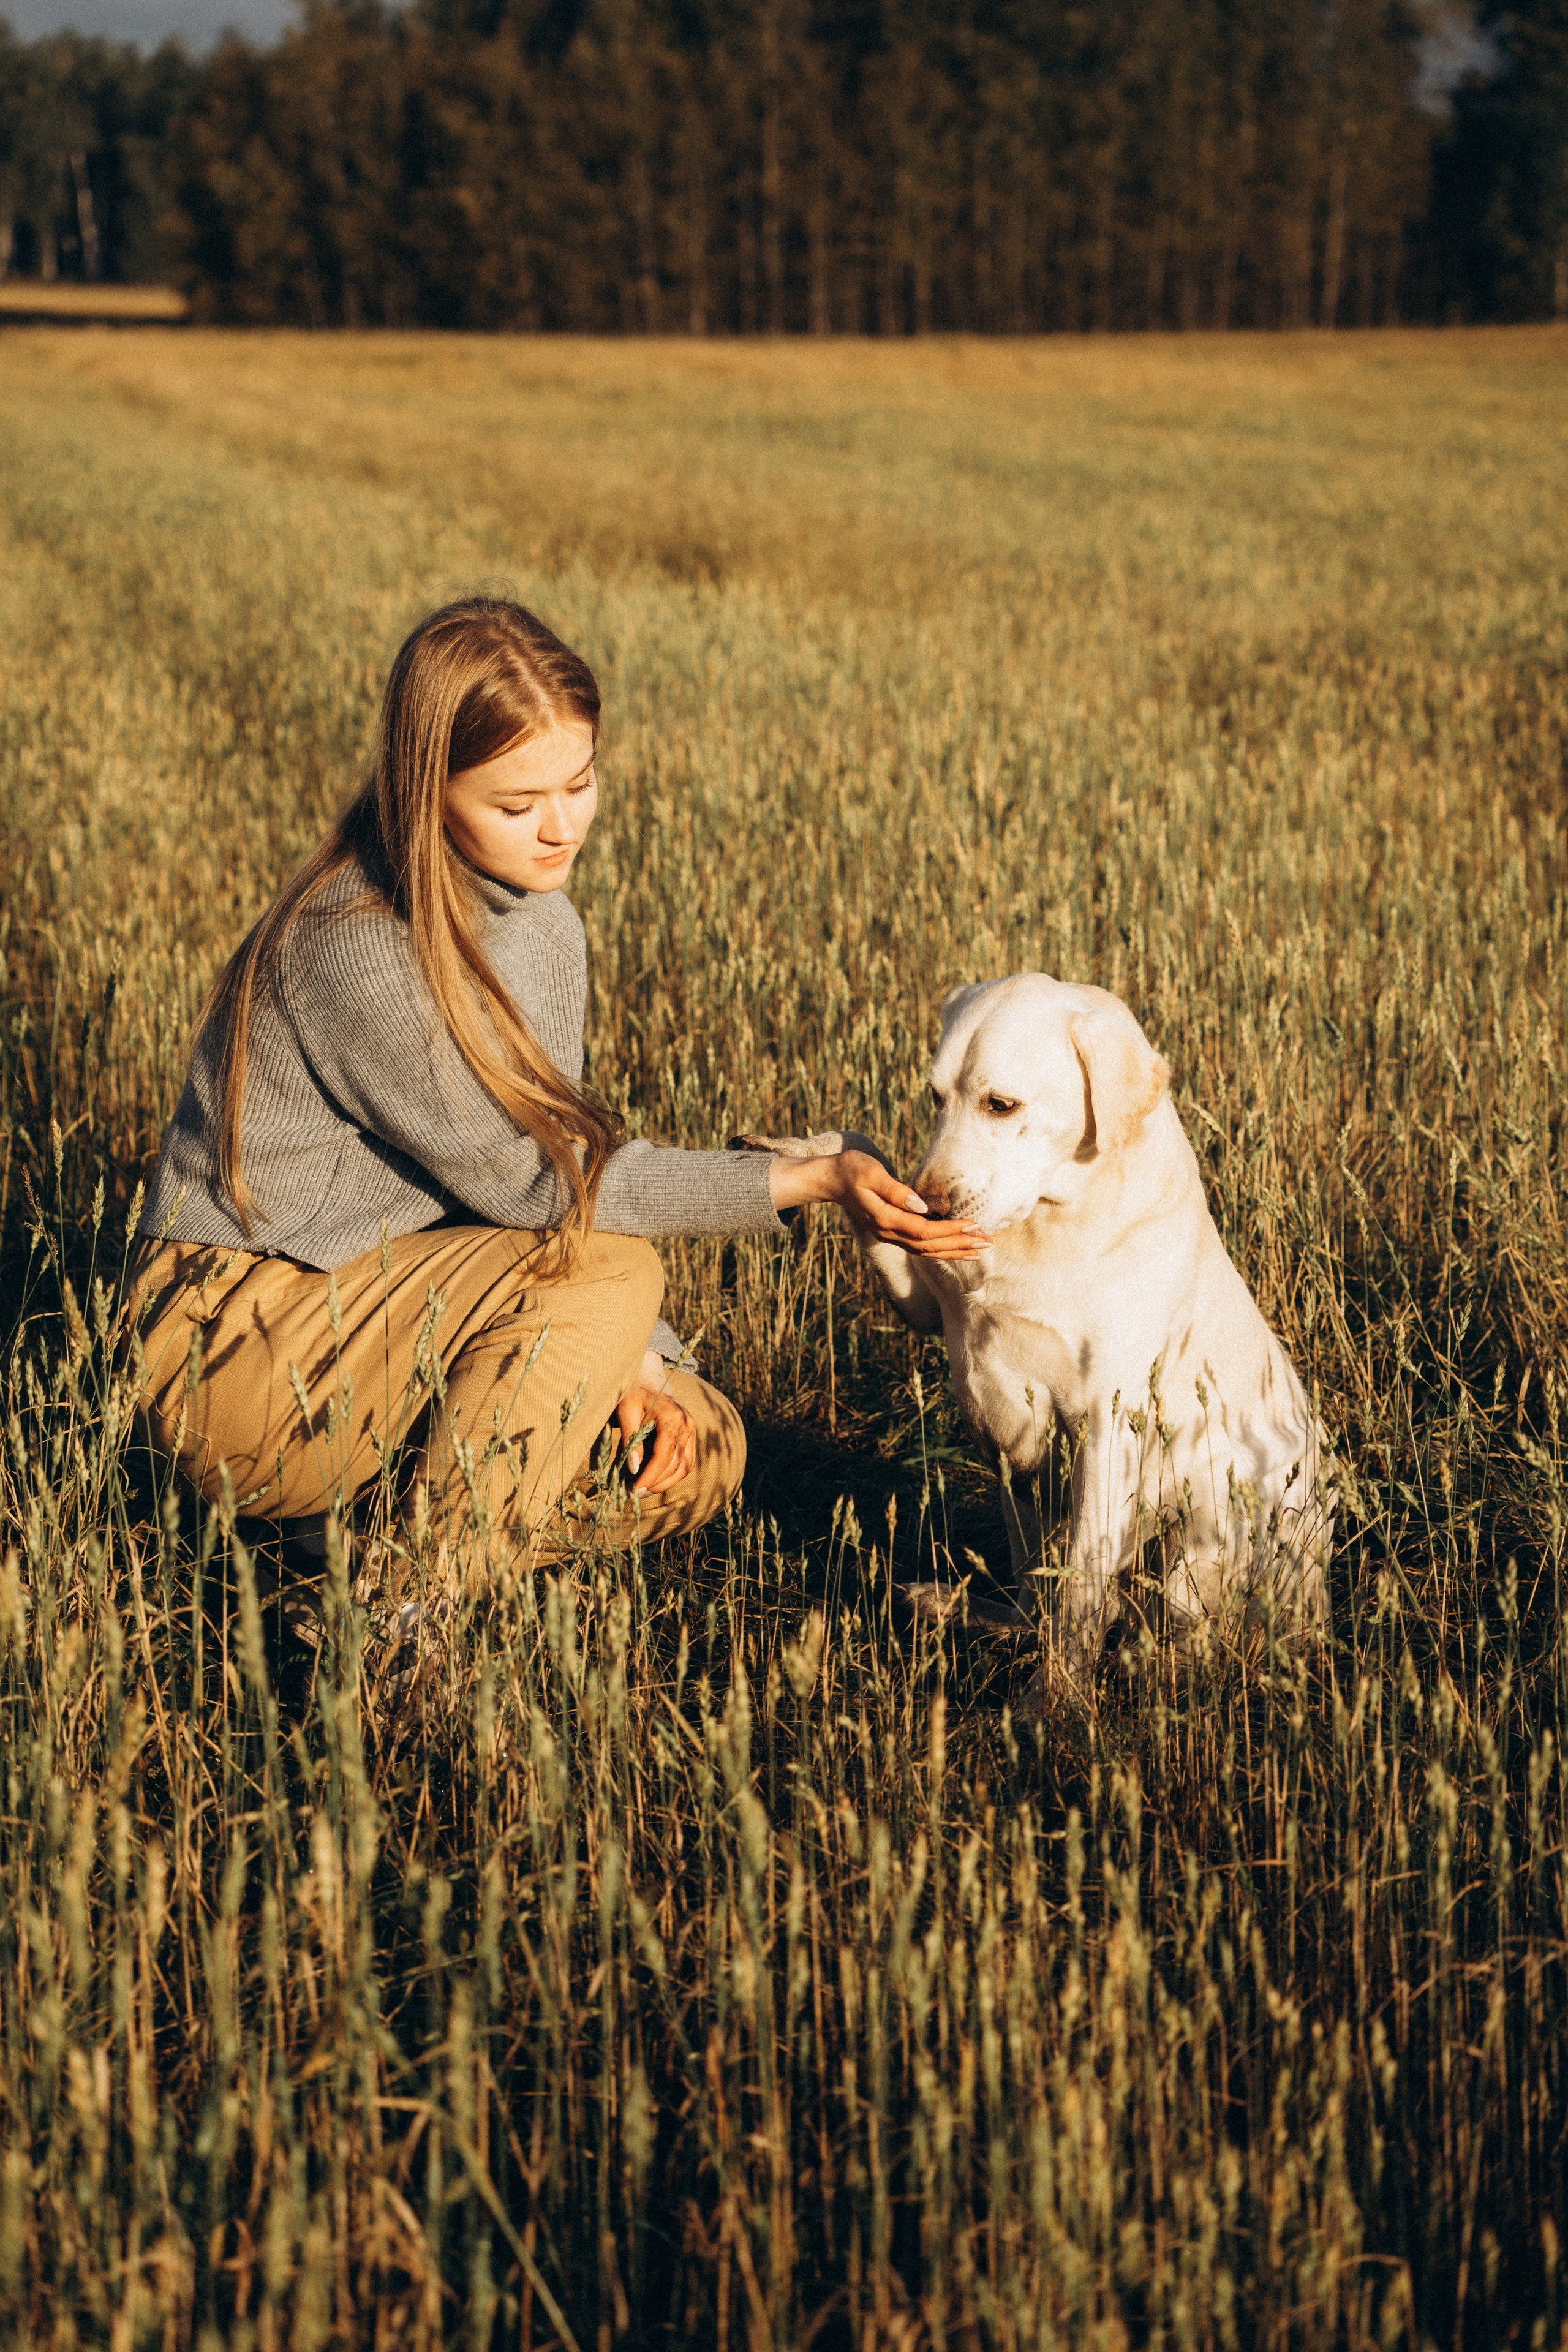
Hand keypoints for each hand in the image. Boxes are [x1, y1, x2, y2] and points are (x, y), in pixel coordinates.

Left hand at [615, 1349, 696, 1494]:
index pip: (664, 1457)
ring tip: (645, 1489)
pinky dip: (675, 1473)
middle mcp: (687, 1424)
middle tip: (635, 1493)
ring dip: (667, 1482)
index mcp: (673, 1418)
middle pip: (676, 1465)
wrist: (647, 1370)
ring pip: (685, 1466)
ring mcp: (692, 1428)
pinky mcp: (690, 1431)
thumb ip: (631, 1439)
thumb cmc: (632, 1388)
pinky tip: (658, 1479)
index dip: (649, 1477)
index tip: (633, 1490)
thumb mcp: (626, 1410)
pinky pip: (688, 1459)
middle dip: (656, 1483)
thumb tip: (634, 1469)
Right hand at [769, 1149, 988, 1256]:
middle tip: (988, 1242)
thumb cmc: (850, 1169)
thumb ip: (895, 1190)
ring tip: (980, 1249)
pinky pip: (921, 1245)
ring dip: (954, 1250)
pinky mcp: (892, 1231)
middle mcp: (888, 1232)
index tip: (974, 1225)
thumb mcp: (870, 1172)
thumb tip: (920, 1206)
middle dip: (960, 1245)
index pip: (925, 1231)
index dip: (951, 1231)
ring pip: (927, 1250)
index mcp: (885, 1219)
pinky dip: (942, 1247)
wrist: (830, 1179)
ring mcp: (889, 1235)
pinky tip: (957, 1246)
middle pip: (930, 1246)